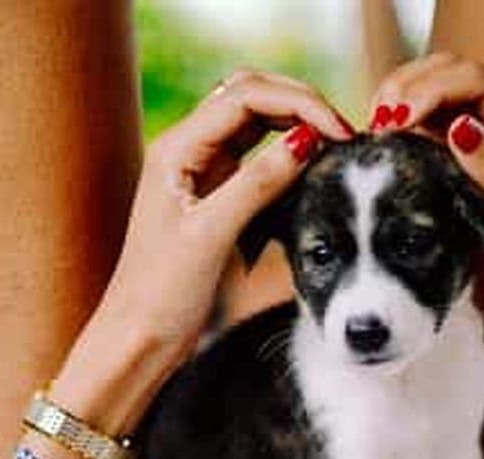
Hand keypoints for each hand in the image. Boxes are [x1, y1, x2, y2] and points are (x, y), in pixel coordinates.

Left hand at [55, 70, 352, 431]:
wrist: (140, 338)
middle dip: (300, 105)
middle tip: (343, 135)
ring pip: (256, 126)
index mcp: (176, 149)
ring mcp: (201, 174)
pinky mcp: (214, 200)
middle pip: (252, 97)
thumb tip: (307, 140)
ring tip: (335, 149)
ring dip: (296, 128)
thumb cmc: (162, 294)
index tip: (338, 133)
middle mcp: (187, 151)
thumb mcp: (211, 235)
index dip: (298, 104)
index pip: (246, 95)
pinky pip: (256, 162)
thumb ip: (257, 183)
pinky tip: (310, 172)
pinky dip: (287, 159)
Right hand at [369, 54, 483, 342]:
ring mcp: (469, 155)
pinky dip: (394, 137)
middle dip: (408, 87)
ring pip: (428, 104)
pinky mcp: (447, 178)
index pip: (474, 80)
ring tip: (372, 134)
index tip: (400, 118)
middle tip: (377, 120)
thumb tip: (461, 127)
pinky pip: (417, 139)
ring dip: (396, 107)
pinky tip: (374, 155)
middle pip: (446, 78)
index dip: (433, 87)